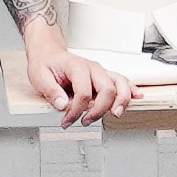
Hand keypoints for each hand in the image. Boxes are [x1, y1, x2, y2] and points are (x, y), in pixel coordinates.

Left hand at [24, 38, 139, 126]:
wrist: (49, 54)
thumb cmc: (46, 64)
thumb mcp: (39, 77)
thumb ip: (51, 92)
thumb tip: (63, 105)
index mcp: (77, 67)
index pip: (84, 93)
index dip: (76, 111)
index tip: (67, 121)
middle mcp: (92, 68)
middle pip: (107, 90)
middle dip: (99, 110)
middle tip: (86, 122)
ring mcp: (100, 72)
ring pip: (120, 84)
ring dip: (121, 101)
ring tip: (116, 114)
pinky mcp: (104, 77)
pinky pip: (122, 81)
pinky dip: (130, 90)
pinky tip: (137, 96)